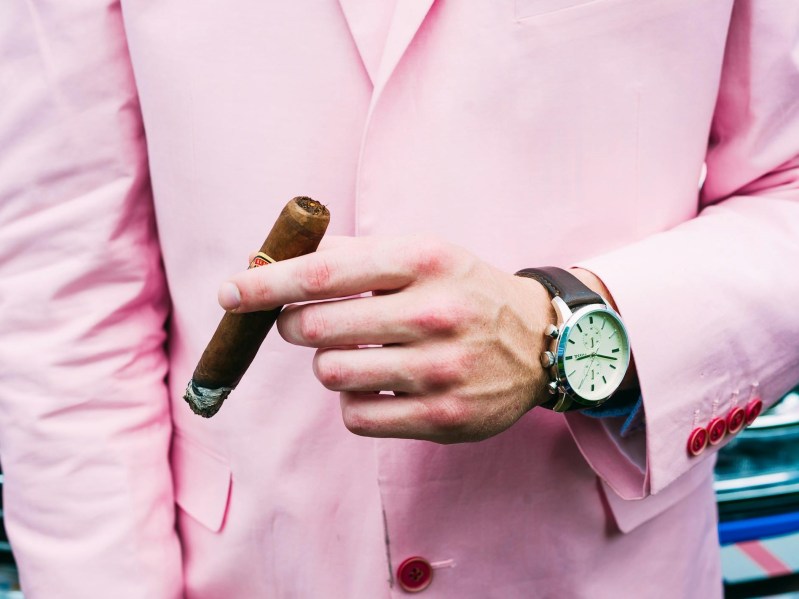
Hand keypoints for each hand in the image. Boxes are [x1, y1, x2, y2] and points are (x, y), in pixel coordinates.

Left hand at [218, 235, 554, 442]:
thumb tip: (274, 258)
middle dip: (295, 325)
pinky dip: (352, 401)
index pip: (324, 271)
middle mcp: (433, 313)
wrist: (539, 341)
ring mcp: (440, 370)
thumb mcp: (421, 253)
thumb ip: (351, 253)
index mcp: (423, 261)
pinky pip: (356, 417)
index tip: (230, 292)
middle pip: (314, 328)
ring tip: (356, 352)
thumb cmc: (464, 290)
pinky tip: (378, 385)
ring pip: (330, 374)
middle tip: (308, 322)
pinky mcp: (443, 418)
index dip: (266, 283)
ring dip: (327, 363)